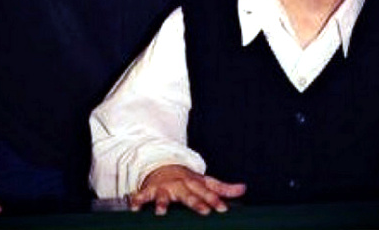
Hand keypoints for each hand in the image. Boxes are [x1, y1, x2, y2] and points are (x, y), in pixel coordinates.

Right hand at [129, 164, 245, 215]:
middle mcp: (180, 184)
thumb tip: (244, 188)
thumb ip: (223, 188)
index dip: (215, 200)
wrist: (162, 165)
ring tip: (162, 212)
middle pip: (189, 194)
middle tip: (203, 212)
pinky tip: (135, 208)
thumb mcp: (205, 181)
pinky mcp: (150, 190)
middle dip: (195, 203)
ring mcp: (164, 187)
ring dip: (163, 203)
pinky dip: (138, 200)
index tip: (222, 209)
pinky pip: (142, 195)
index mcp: (194, 183)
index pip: (207, 192)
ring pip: (164, 196)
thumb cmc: (187, 179)